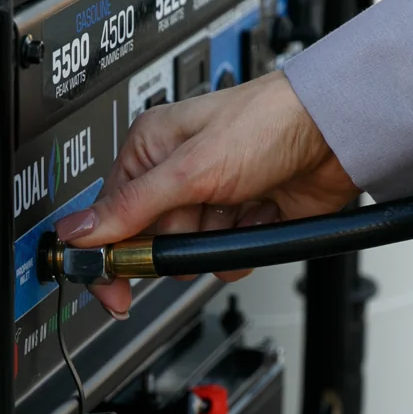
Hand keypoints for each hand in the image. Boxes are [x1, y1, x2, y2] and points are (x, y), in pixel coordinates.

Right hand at [53, 70, 359, 317]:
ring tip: (239, 204)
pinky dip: (244, 245)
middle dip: (180, 239)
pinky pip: (226, 258)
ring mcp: (211, 198)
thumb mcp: (190, 169)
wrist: (334, 134)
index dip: (110, 254)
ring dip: (217, 240)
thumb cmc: (267, 122)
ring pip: (192, 254)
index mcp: (150, 150)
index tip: (112, 291)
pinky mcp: (243, 219)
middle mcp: (177, 174)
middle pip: (153, 241)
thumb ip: (131, 207)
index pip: (110, 215)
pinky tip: (259, 213)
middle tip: (202, 215)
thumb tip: (77, 232)